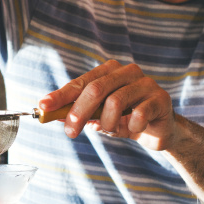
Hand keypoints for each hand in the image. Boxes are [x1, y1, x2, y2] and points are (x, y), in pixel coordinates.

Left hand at [37, 59, 175, 149]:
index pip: (81, 82)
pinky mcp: (160, 99)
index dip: (61, 95)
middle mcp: (127, 72)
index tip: (43, 107)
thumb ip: (78, 114)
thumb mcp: (99, 117)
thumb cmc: (125, 119)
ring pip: (115, 102)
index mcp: (109, 71)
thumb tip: (52, 115)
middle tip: (70, 132)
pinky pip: (138, 115)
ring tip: (111, 129)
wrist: (158, 131)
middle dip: (79, 112)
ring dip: (107, 123)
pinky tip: (133, 129)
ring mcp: (146, 83)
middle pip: (96, 89)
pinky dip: (130, 127)